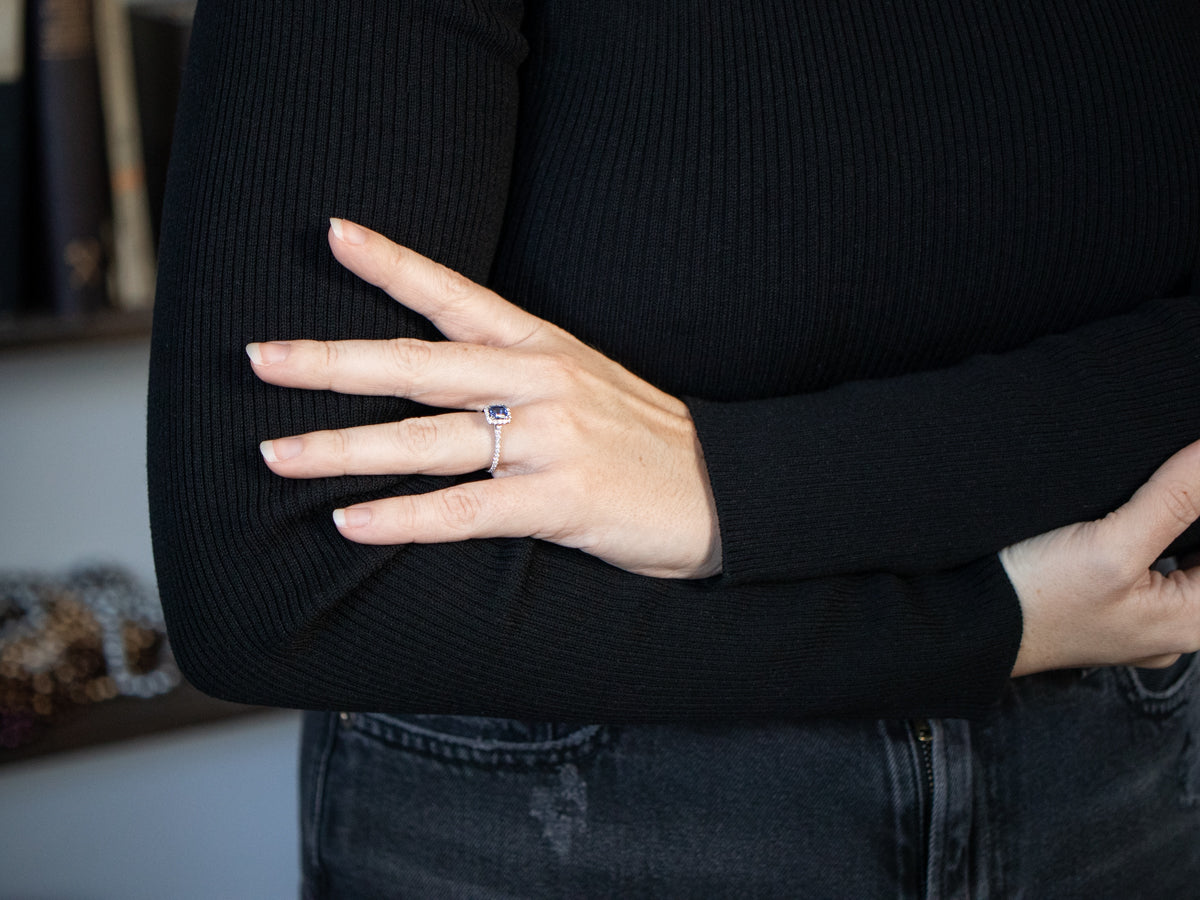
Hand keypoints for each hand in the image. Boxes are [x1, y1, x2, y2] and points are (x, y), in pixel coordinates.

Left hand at [248, 218, 721, 578]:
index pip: (455, 295)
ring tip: (277, 453)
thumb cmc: (647, 440)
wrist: (727, 490)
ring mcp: (550, 441)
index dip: (392, 263)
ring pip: (427, 442)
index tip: (333, 234)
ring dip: (344, 448)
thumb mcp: (585, 382)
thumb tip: (438, 382)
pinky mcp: (560, 501)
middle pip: (417, 366)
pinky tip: (351, 522)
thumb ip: (516, 375)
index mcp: (543, 348)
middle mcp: (540, 383)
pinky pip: (465, 511)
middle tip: (261, 358)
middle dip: (332, 362)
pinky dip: (403, 518)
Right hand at [1003, 439, 1199, 675]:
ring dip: (1174, 524)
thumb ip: (1174, 499)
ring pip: (1180, 562)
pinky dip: (1147, 537)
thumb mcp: (1109, 545)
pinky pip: (1147, 568)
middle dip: (1191, 515)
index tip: (1189, 474)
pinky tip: (1127, 514)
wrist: (962, 621)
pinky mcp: (1104, 609)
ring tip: (1156, 491)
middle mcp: (1169, 628)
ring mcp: (1135, 621)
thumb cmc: (1032, 600)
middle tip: (1176, 476)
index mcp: (1190, 623)